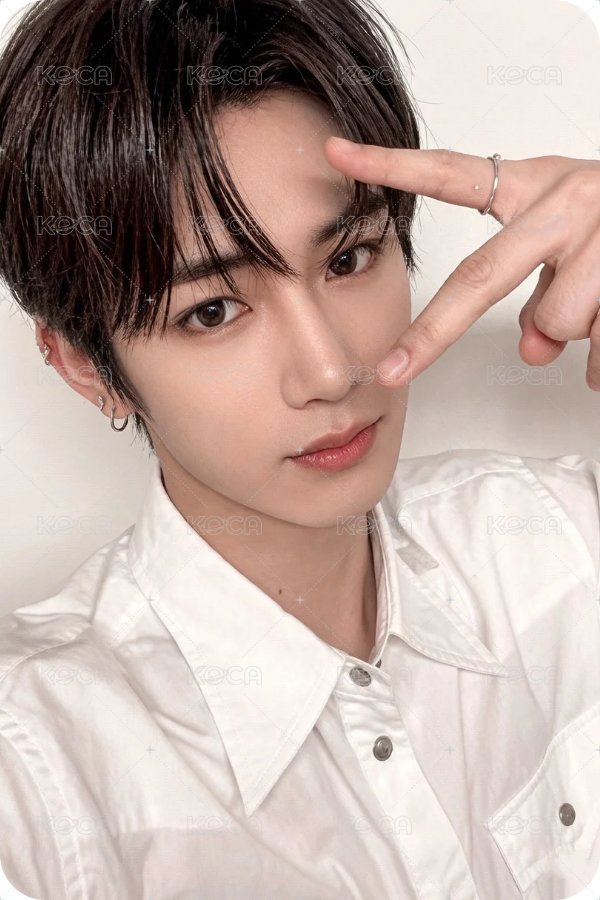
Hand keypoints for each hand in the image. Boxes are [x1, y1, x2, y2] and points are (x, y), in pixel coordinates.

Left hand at [325, 137, 599, 390]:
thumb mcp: (570, 243)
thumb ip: (536, 290)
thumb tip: (536, 349)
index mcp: (538, 185)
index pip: (453, 173)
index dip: (392, 164)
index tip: (337, 153)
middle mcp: (567, 200)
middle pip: (483, 278)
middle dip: (432, 335)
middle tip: (394, 371)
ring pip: (557, 323)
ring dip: (576, 333)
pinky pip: (599, 348)